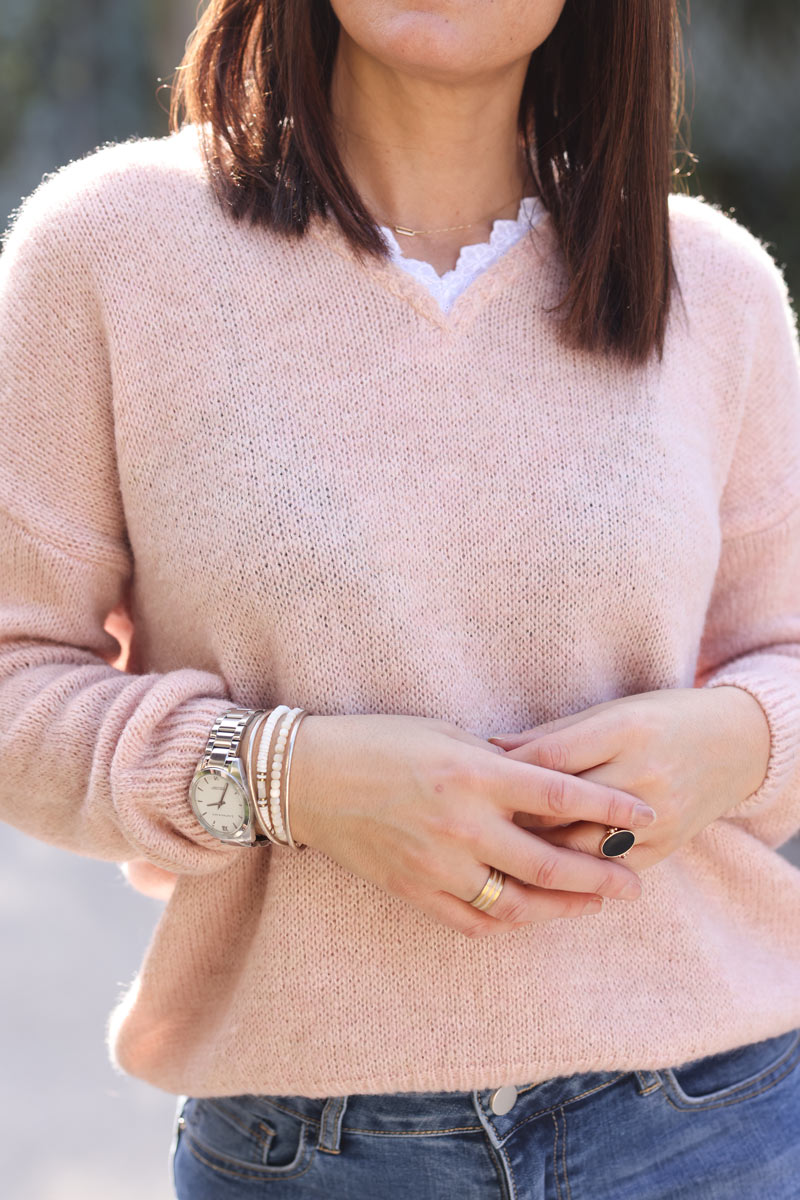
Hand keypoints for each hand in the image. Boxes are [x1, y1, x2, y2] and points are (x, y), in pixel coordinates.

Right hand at [288, 713, 655, 938]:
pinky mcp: (413, 890)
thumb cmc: (378, 741)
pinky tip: (529, 916)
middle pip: (551, 863)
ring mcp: (437, 864)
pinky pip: (472, 920)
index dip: (610, 806)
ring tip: (593, 906)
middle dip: (602, 876)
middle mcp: (463, 824)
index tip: (645, 814)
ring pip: (517, 903)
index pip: (562, 794)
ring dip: (563, 909)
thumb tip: (543, 783)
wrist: (308, 777)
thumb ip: (497, 762)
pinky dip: (506, 921)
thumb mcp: (446, 734)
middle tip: (634, 885)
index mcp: (475, 773)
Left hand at [489, 686, 770, 869]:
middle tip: (474, 825)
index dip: (507, 773)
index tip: (472, 781)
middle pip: (562, 809)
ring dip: (538, 853)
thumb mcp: (609, 713)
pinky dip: (575, 873)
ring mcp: (659, 816)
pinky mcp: (667, 846)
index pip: (552, 759)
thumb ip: (551, 735)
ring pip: (582, 848)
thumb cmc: (659, 719)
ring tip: (499, 852)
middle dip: (514, 818)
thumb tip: (490, 747)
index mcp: (625, 730)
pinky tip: (543, 874)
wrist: (736, 744)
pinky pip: (609, 869)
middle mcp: (643, 774)